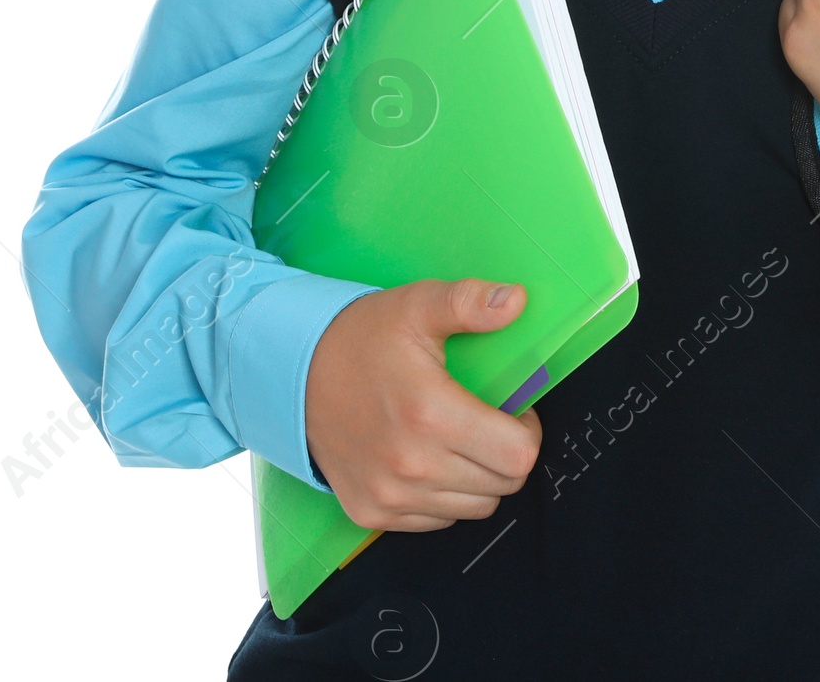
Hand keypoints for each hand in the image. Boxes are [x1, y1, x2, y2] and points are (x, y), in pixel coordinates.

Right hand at [305, 278, 542, 531]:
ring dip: (478, 477)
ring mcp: (389, 496)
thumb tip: (515, 299)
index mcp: (431, 414)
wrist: (292, 370)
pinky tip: (430, 458)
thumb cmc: (362, 335)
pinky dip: (445, 496)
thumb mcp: (418, 305)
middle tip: (487, 421)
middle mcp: (411, 466)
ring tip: (459, 438)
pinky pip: (436, 521)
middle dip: (507, 453)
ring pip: (474, 509)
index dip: (527, 431)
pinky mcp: (370, 513)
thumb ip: (470, 302)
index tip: (513, 410)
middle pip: (503, 486)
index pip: (518, 455)